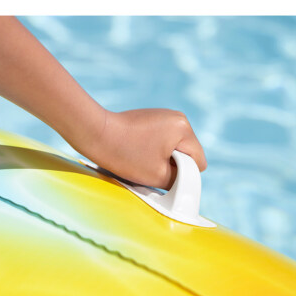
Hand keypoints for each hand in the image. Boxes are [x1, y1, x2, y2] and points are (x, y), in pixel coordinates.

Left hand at [75, 108, 206, 189]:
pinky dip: (155, 148)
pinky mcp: (153, 117)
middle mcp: (178, 117)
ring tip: (143, 157)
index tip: (164, 174)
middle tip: (151, 166)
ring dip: (164, 156)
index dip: (185, 174)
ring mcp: (165, 115)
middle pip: (188, 151)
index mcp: (184, 129)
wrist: (96, 134)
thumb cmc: (126, 154)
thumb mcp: (157, 176)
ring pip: (176, 146)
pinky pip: (164, 138)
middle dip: (174, 163)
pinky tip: (138, 150)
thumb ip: (179, 180)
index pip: (199, 160)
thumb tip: (185, 179)